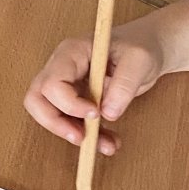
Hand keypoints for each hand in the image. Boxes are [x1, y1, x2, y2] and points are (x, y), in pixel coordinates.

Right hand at [24, 0, 188, 149]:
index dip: (69, 103)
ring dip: (74, 134)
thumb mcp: (139, 60)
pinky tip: (110, 141)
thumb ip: (124, 84)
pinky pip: (73, 122)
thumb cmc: (142, 45)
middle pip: (37, 99)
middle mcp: (63, 67)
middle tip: (80, 138)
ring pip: (52, 115)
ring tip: (106, 144)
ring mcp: (68, 84)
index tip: (95, 113)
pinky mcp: (77, 99)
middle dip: (55, 123)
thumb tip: (108, 113)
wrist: (150, 49)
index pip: (52, 82)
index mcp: (72, 51)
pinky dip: (89, 136)